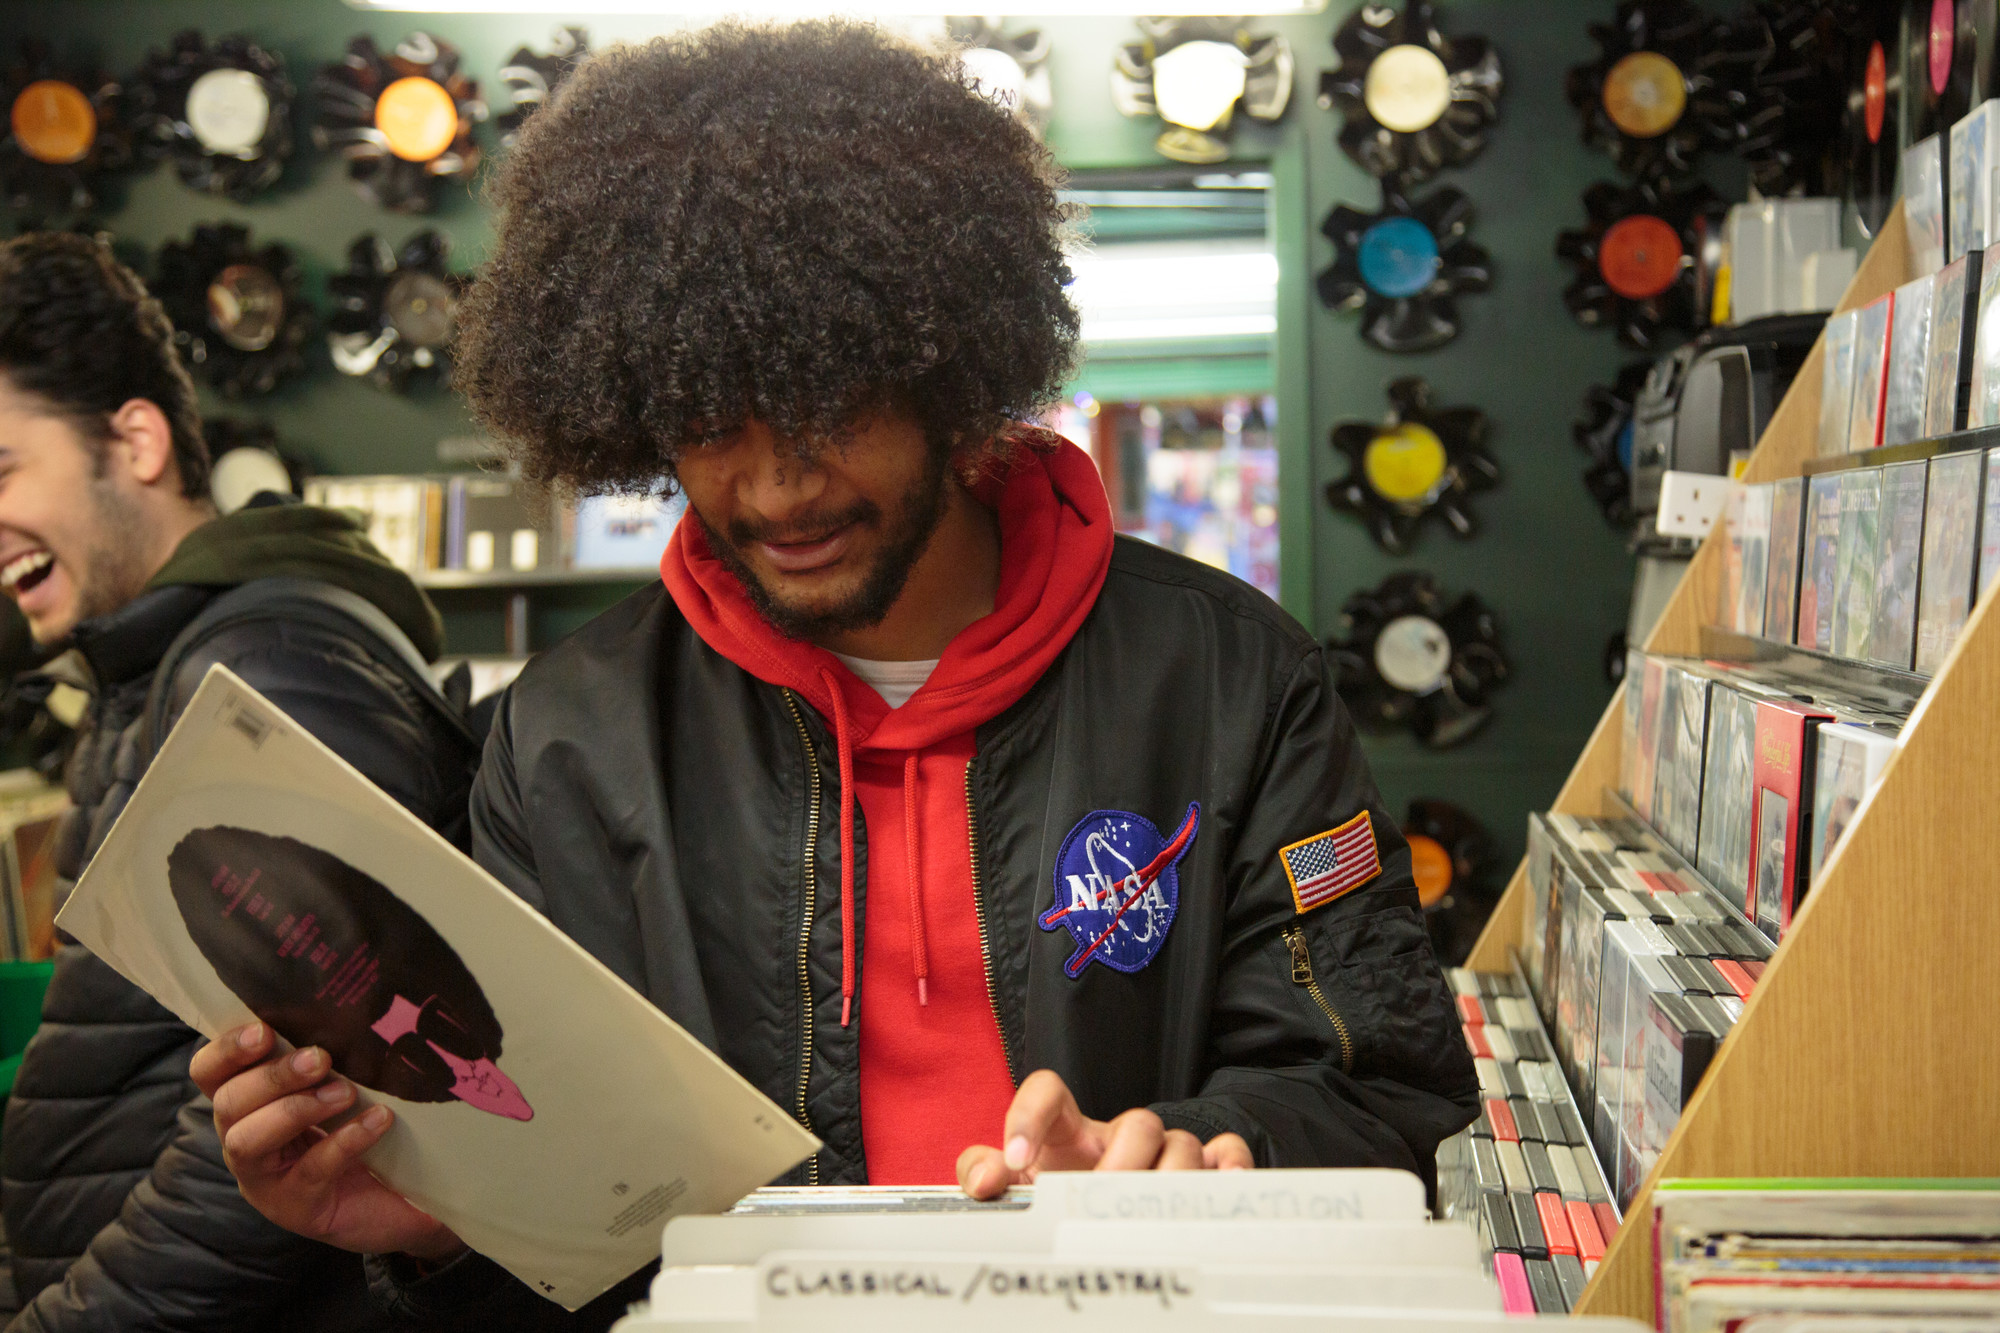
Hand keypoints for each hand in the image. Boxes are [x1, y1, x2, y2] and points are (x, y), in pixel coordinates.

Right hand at [191, 1021, 464, 1261]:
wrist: (400, 1197)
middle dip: (271, 1076)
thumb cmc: (361, 1128)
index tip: (262, 1030)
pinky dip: (344, 1140)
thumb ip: (324, 1055)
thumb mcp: (339, 1084)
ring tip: (345, 1091)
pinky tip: (378, 1120)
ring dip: (294, 1109)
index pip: (209, 1073)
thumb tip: (342, 1002)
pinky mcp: (297, 1209)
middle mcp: (244, 1142)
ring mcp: (265, 1181)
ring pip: (247, 1142)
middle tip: (320, 1058)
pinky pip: (309, 1171)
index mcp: (247, 1105)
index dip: (224, 1050)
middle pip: (228, 1104)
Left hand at [956, 1069, 1252, 1199]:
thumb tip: (985, 1181)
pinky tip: (1221, 1184)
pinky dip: (1229, 1164)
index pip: (1048, 1091)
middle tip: (1101, 1198)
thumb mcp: (1015, 1184)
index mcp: (1065, 1127)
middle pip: (1139, 1121)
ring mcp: (1159, 1151)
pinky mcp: (1195, 1171)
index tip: (1017, 1159)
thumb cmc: (1052, 1191)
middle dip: (1124, 1162)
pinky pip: (1225, 1149)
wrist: (1087, 1220)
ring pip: (1182, 1142)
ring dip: (1170, 1177)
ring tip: (1147, 1212)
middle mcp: (1115, 1134)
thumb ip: (984, 1172)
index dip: (1029, 1115)